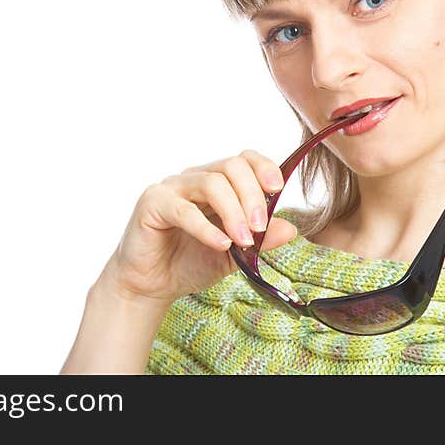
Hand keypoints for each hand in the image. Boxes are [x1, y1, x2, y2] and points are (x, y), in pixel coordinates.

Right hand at [104, 149, 297, 303]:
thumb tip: (291, 229)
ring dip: (233, 212)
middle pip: (231, 166)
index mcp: (217, 183)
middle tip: (259, 228)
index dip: (264, 168)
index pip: (244, 159)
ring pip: (211, 183)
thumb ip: (261, 241)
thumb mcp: (236, 254)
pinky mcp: (153, 203)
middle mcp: (195, 178)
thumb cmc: (191, 262)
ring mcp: (172, 187)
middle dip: (252, 195)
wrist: (153, 285)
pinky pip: (183, 209)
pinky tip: (220, 244)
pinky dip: (206, 227)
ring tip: (243, 240)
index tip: (278, 190)